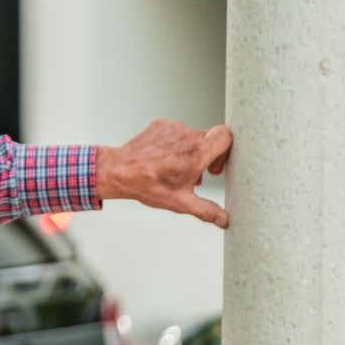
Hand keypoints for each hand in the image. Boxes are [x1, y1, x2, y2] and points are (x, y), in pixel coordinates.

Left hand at [97, 120, 231, 227]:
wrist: (118, 171)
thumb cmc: (148, 186)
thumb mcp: (181, 202)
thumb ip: (207, 211)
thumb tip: (225, 220)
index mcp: (196, 153)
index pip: (226, 136)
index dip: (226, 150)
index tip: (215, 167)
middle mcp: (187, 135)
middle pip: (211, 138)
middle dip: (210, 155)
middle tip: (199, 173)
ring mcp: (173, 127)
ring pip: (193, 136)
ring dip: (191, 151)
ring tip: (178, 170)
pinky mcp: (161, 124)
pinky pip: (178, 132)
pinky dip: (177, 144)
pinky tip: (165, 160)